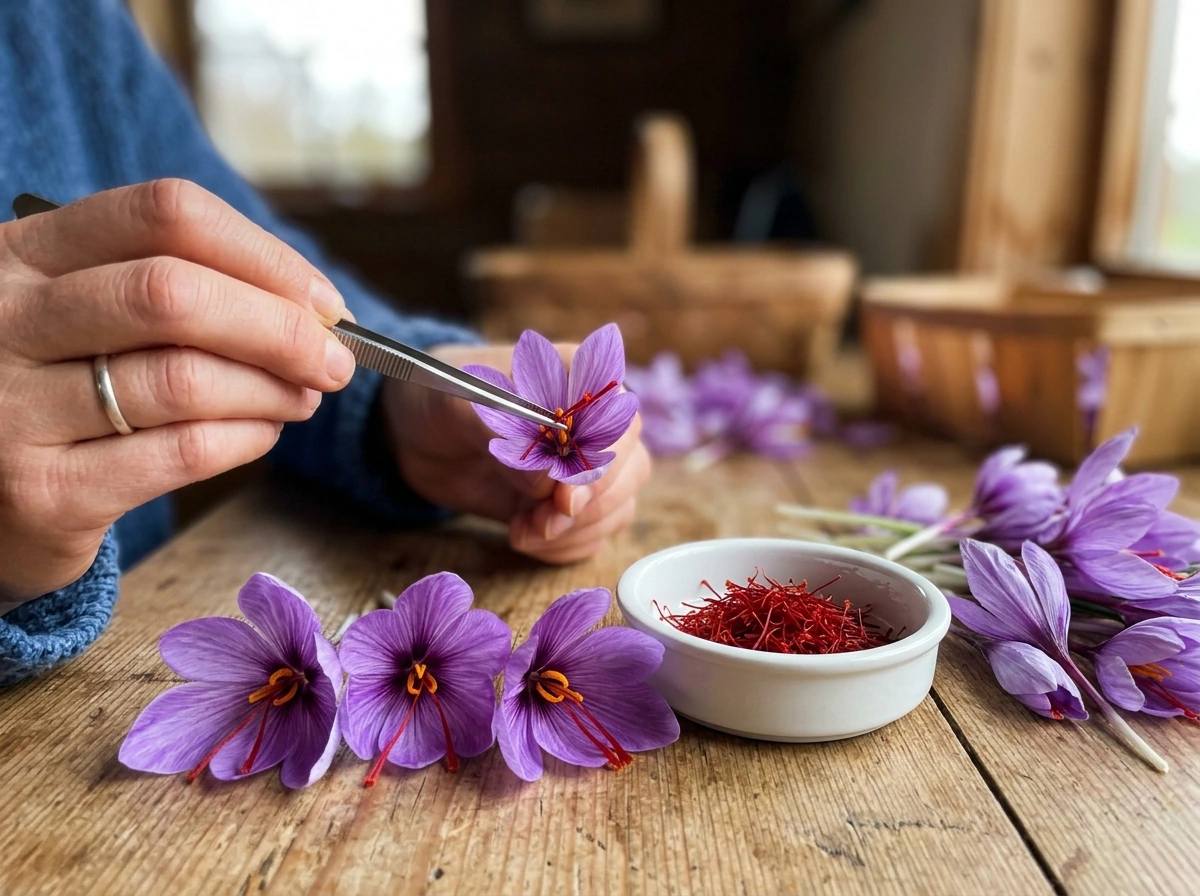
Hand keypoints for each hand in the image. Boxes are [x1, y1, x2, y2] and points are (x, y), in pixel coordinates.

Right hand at [0, 179, 356, 603]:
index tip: (322, 301)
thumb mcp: (84, 313)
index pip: (166, 215)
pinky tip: (263, 433)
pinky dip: (245, 439)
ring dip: (272, 390)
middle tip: (334, 360)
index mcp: (24, 253)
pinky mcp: (44, 492)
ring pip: (184, 380)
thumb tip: (315, 310)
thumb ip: (177, 291)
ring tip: (302, 398)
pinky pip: (179, 453)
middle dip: (280, 327)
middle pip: (175, 294)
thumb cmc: (56, 387)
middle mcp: (5, 319)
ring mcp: (13, 408)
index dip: (264, 255)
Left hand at [383, 343, 651, 563]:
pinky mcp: (571, 499)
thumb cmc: (439, 399)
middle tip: (535, 523)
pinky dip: (565, 546)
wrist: (416, 431)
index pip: (619, 424)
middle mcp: (595, 418)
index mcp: (578, 375)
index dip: (599, 467)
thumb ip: (507, 432)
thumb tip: (552, 482)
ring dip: (574, 531)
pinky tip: (524, 535)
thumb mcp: (460, 406)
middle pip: (630, 470)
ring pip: (619, 505)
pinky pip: (595, 532)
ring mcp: (586, 462)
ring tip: (522, 529)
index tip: (562, 500)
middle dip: (584, 509)